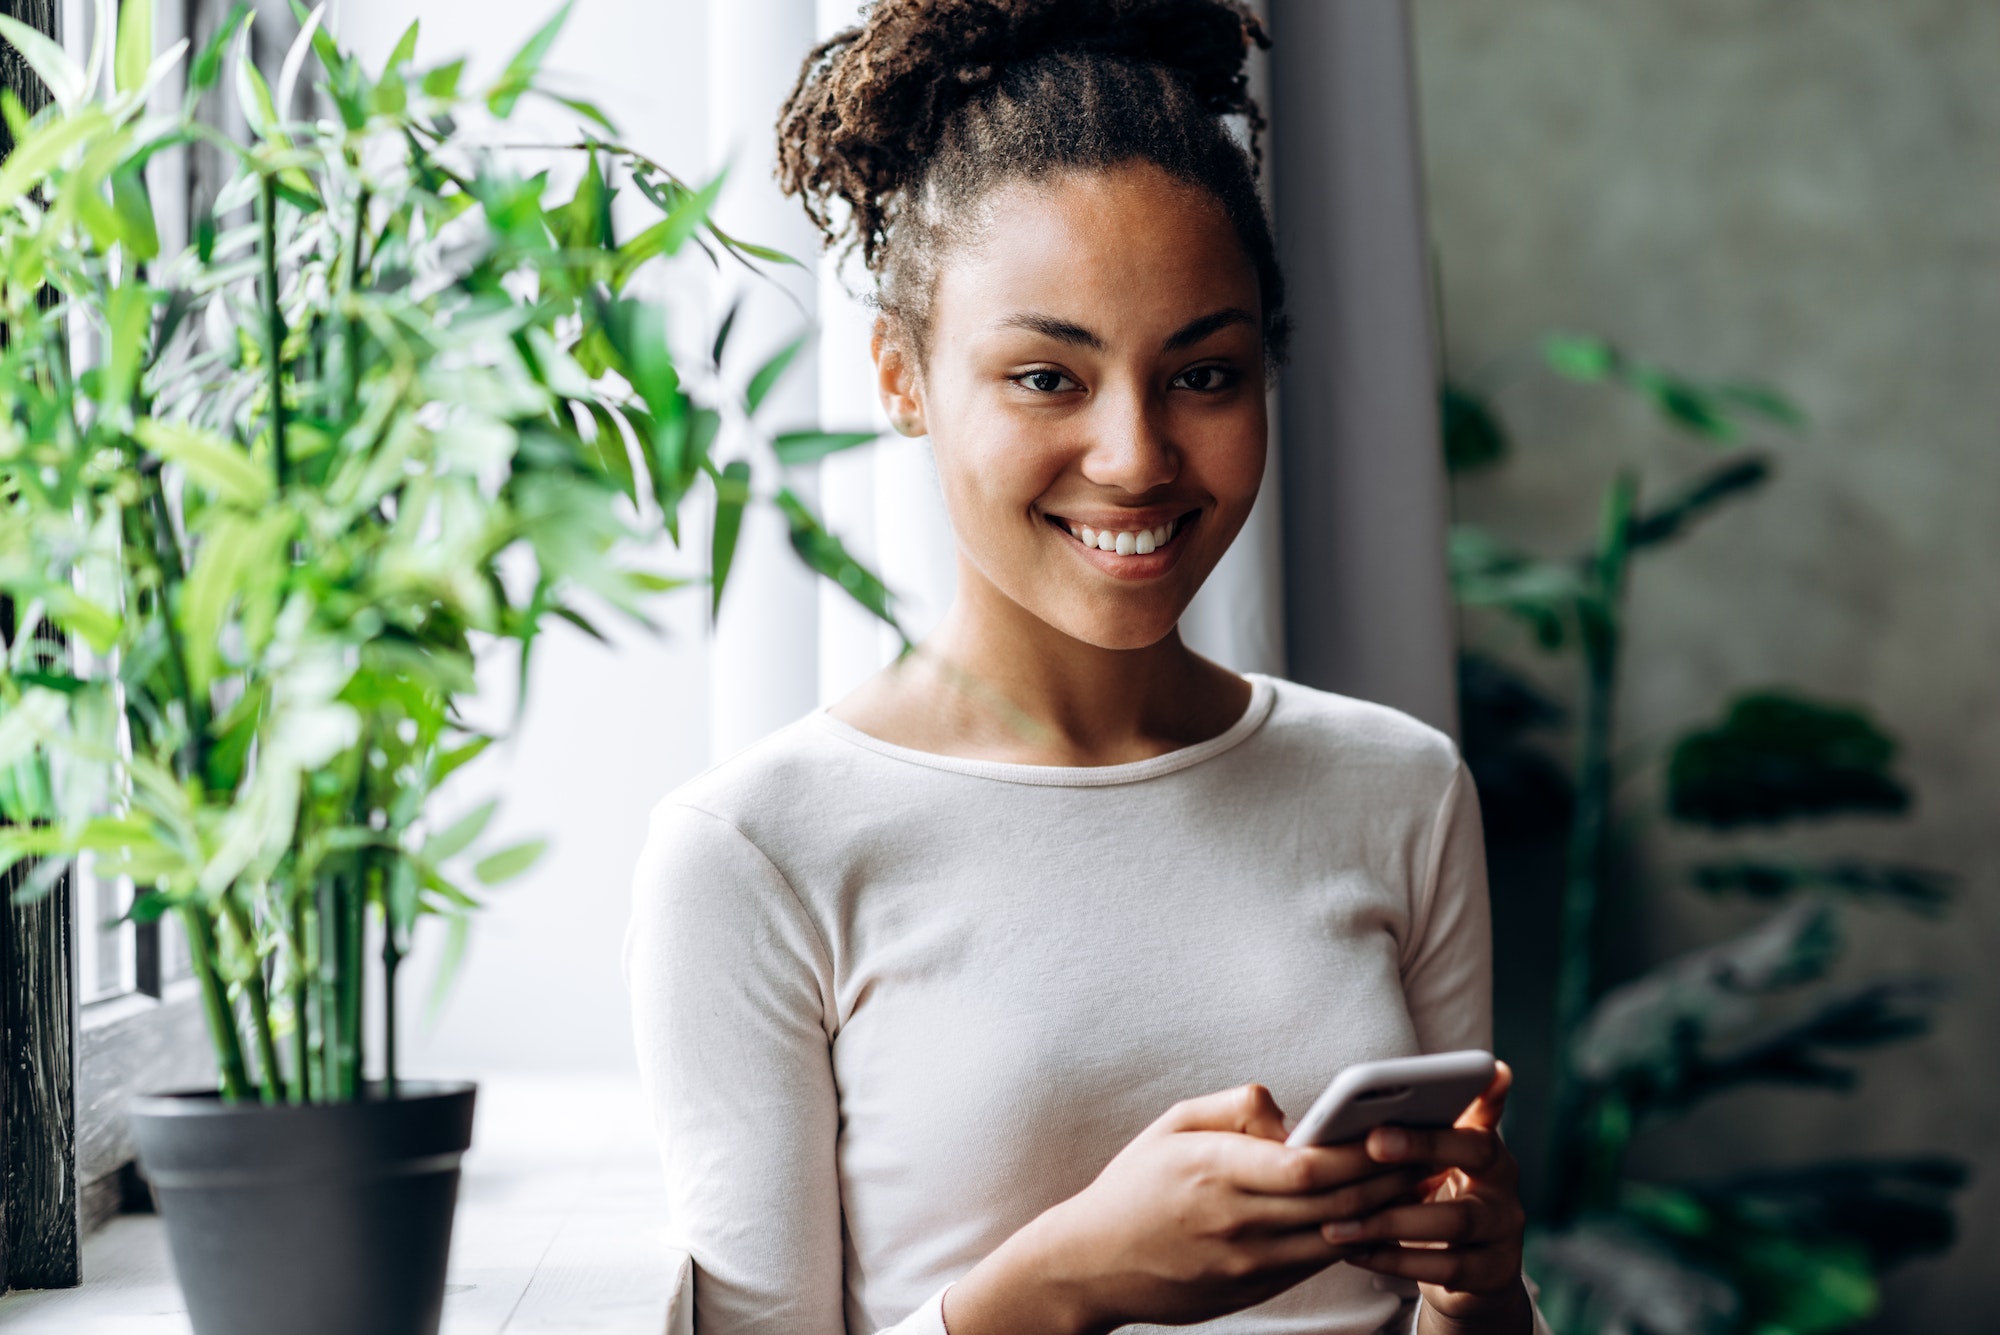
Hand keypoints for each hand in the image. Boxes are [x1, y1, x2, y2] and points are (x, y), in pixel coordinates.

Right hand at [942, 1084, 1428, 1334]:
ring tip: (1416, 1182)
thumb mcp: (1172, 1124)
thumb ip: (1236, 1106)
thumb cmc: (1134, 1184)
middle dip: (1388, 1179)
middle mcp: (1237, 1221)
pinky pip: (1317, 1261)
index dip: (1360, 1153)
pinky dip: (1353, 1238)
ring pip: (1337, 1238)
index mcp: (1216, 1170)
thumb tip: (1293, 1113)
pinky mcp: (1254, 1287)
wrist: (1095, 1263)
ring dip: (1383, 1212)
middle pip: (1336, 1205)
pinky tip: (1375, 1215)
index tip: (1393, 1129)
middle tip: (1428, 1152)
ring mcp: (1248, 1262)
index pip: (1309, 1167)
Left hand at [1320, 1062, 1531, 1331]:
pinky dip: (1395, 1260)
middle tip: (1372, 1141)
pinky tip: (1355, 1252)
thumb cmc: (1434, 1202)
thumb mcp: (1427, 1168)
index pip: (1480, 1113)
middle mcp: (1503, 1182)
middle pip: (1475, 1154)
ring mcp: (1504, 1229)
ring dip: (1392, 1220)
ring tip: (1340, 1223)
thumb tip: (1346, 1108)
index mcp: (1486, 1147)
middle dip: (1424, 1145)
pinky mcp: (1495, 1273)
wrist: (1472, 1273)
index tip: (1475, 1074)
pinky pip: (1444, 1268)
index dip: (1481, 1095)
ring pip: (1455, 1221)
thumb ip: (1405, 1136)